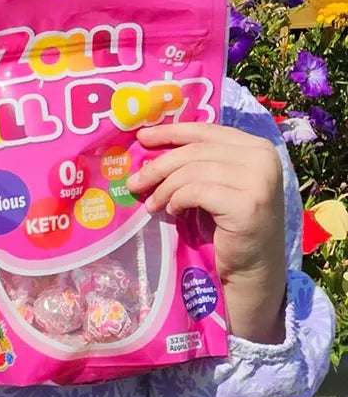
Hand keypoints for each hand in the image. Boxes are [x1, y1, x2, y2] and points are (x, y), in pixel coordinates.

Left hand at [131, 119, 288, 342]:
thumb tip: (148, 147)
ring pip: (191, 171)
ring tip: (153, 205)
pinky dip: (177, 200)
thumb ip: (196, 164)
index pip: (206, 130)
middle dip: (158, 166)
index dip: (170, 132)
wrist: (250, 266)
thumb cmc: (226, 226)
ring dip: (164, 189)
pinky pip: (196, 192)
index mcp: (256, 146)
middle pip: (194, 151)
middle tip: (134, 183)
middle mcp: (262, 157)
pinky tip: (172, 212)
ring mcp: (258, 180)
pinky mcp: (247, 203)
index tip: (141, 137)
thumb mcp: (212, 186)